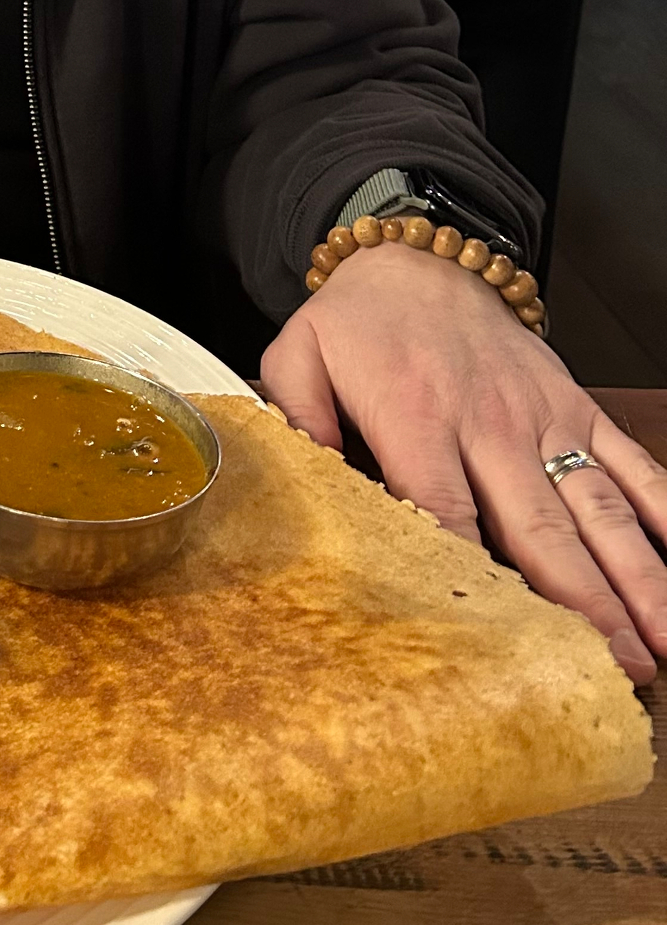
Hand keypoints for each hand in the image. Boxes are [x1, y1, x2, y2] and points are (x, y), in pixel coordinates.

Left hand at [263, 243, 666, 684]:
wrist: (419, 256)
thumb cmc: (360, 321)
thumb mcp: (300, 354)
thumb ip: (294, 417)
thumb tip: (304, 479)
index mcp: (417, 418)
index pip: (446, 510)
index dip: (475, 574)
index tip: (501, 637)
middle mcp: (490, 423)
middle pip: (540, 527)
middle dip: (582, 602)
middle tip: (612, 667)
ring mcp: (543, 416)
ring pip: (599, 506)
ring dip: (634, 575)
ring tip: (656, 642)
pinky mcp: (576, 406)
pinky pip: (630, 461)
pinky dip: (665, 510)